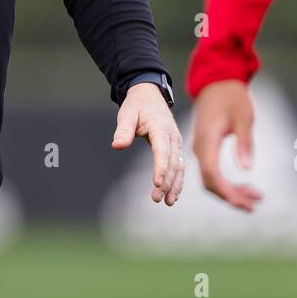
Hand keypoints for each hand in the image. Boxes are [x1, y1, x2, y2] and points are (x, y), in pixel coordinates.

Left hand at [111, 82, 184, 205]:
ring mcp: (176, 142)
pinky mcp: (176, 147)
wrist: (150, 95)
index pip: (162, 150)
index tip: (157, 184)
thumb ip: (123, 129)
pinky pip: (179, 166)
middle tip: (156, 199)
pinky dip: (178, 180)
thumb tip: (117, 146)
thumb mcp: (126, 113)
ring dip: (174, 185)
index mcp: (161, 127)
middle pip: (172, 162)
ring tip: (168, 202)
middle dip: (166, 182)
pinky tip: (173, 195)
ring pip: (179, 166)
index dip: (160, 167)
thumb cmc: (136, 105)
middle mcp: (173, 136)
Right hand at [191, 79, 263, 211]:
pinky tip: (244, 186)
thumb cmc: (232, 97)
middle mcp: (200, 148)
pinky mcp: (206, 148)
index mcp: (207, 141)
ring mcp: (202, 149)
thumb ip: (244, 142)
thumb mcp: (244, 117)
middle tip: (255, 205)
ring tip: (255, 198)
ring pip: (211, 179)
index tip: (245, 203)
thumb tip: (247, 169)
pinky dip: (227, 182)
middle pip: (210, 182)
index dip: (227, 192)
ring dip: (231, 191)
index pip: (212, 174)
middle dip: (231, 197)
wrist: (217, 82)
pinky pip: (213, 171)